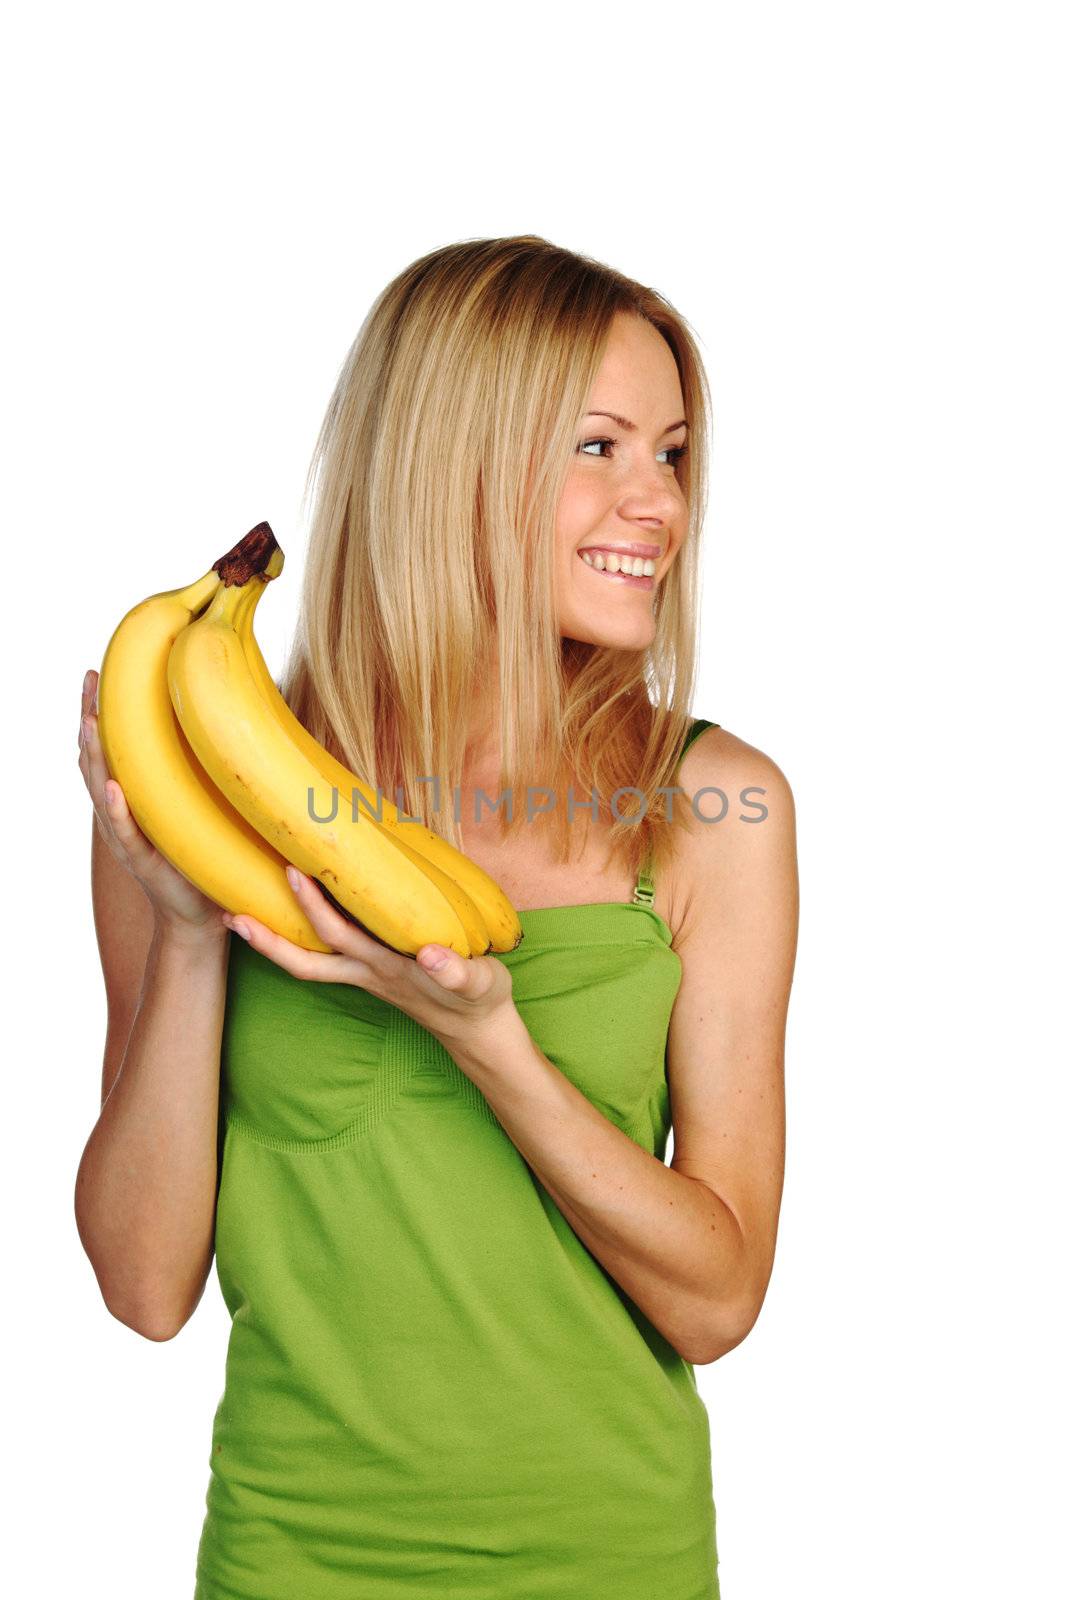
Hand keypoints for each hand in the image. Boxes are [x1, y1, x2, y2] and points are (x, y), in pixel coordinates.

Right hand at [78, 668, 225, 938]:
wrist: (202, 913)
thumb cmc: (204, 853)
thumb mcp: (200, 803)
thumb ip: (201, 768)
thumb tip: (230, 719)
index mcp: (136, 796)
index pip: (112, 746)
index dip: (101, 710)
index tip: (99, 673)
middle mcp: (123, 812)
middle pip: (97, 758)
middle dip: (90, 718)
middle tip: (90, 679)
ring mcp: (129, 837)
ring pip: (101, 790)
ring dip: (95, 755)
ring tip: (90, 721)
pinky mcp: (145, 862)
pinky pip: (127, 833)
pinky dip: (116, 810)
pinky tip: (112, 788)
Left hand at [221, 867, 516, 1051]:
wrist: (479, 1031)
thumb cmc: (479, 1001)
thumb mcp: (478, 983)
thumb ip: (456, 971)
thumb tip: (432, 955)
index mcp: (387, 968)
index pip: (339, 936)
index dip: (314, 908)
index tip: (294, 873)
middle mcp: (367, 973)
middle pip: (305, 961)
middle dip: (268, 939)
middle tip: (231, 911)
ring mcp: (367, 975)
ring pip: (311, 962)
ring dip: (275, 944)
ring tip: (241, 918)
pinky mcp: (373, 973)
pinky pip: (328, 958)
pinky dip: (303, 940)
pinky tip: (295, 919)